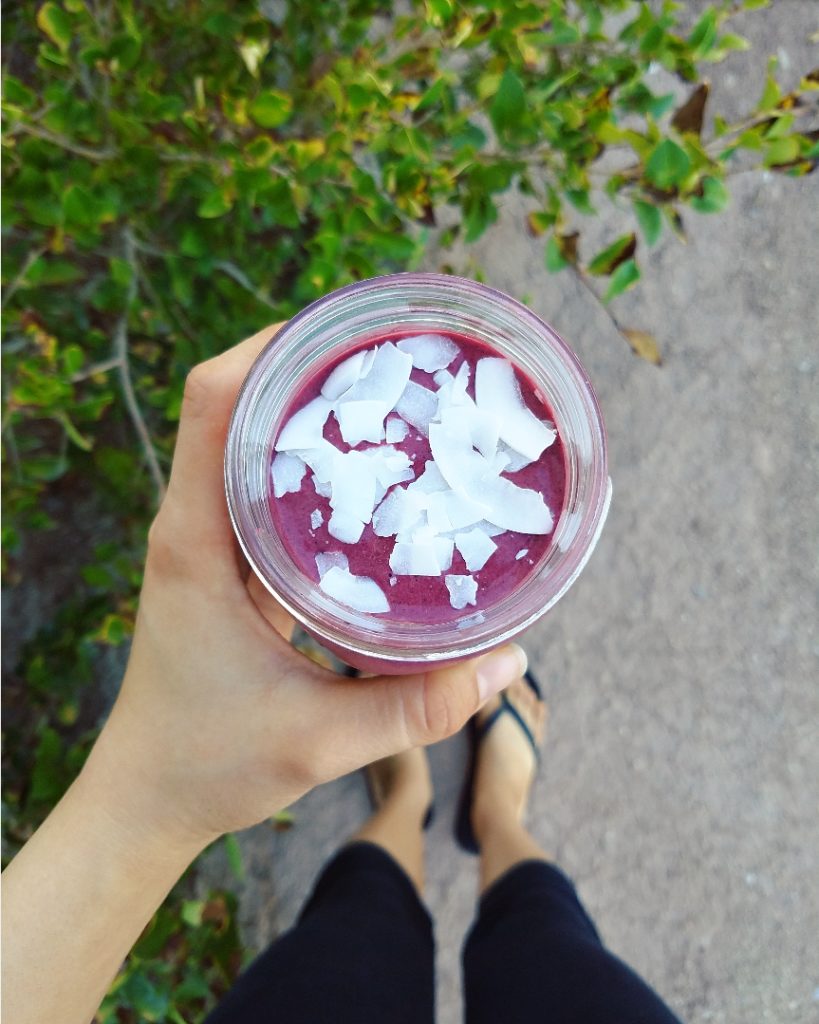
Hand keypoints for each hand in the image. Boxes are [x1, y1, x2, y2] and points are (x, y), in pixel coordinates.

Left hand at [87, 324, 527, 855]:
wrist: (149, 796)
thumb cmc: (211, 765)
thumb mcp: (318, 740)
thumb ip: (415, 707)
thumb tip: (508, 662)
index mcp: (194, 542)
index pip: (214, 400)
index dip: (273, 345)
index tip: (350, 329)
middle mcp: (193, 523)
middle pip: (237, 399)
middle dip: (310, 362)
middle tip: (397, 356)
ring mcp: (208, 539)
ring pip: (251, 437)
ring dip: (313, 406)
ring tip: (395, 395)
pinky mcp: (228, 561)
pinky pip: (265, 483)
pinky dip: (315, 460)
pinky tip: (377, 471)